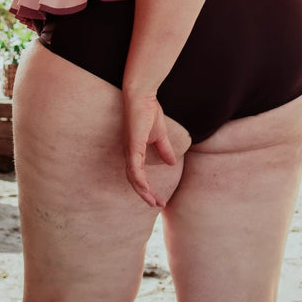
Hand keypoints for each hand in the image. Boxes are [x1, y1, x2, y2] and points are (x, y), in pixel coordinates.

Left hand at [122, 91, 176, 207]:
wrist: (143, 96)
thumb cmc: (148, 111)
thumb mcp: (160, 135)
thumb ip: (164, 149)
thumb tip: (172, 163)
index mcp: (134, 151)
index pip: (139, 175)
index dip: (148, 188)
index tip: (159, 199)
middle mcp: (129, 153)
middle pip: (135, 180)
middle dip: (146, 195)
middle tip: (157, 205)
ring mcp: (129, 150)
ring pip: (133, 177)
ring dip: (143, 191)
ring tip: (153, 201)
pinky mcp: (132, 146)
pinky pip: (134, 168)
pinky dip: (139, 180)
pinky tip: (145, 189)